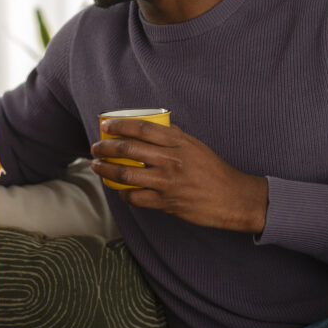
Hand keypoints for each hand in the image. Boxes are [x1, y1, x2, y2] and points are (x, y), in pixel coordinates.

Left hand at [91, 119, 268, 233]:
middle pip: (129, 148)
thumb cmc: (214, 171)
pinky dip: (123, 193)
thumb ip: (174, 137)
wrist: (232, 198)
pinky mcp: (166, 202)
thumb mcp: (196, 146)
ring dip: (106, 169)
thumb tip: (153, 128)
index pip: (142, 128)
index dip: (120, 125)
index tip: (106, 125)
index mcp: (179, 142)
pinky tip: (119, 189)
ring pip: (126, 173)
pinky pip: (136, 197)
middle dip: (106, 147)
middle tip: (95, 148)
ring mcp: (167, 182)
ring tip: (96, 166)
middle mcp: (171, 160)